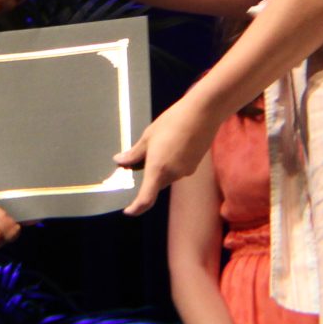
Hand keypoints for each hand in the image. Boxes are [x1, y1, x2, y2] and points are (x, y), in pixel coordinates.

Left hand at [114, 96, 215, 215]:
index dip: (136, 208)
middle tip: (141, 158)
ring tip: (160, 143)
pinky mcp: (194, 165)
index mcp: (158, 170)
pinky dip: (172, 162)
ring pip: (168, 176)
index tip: (128, 211)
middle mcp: (173, 175)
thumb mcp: (148, 136)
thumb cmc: (172, 122)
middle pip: (156, 184)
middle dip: (148, 176)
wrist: (203, 113)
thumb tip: (119, 161)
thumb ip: (134, 153)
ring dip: (161, 167)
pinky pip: (178, 169)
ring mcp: (185, 171)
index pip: (146, 199)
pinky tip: (173, 142)